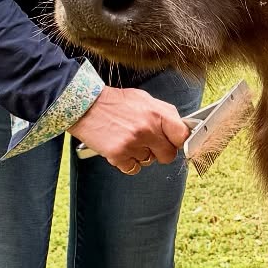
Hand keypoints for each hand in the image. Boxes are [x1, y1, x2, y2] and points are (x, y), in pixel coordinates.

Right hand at [70, 86, 189, 175]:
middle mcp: (147, 129)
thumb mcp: (144, 99)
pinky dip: (128, 162)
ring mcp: (133, 144)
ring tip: (128, 140)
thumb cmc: (115, 103)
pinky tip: (121, 149)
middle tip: (150, 144)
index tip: (176, 143)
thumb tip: (180, 128)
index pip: (182, 136)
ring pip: (149, 161)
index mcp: (156, 113)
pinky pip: (133, 168)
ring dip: (141, 154)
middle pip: (168, 155)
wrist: (85, 105)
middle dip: (161, 152)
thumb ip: (163, 114)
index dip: (180, 141)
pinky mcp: (118, 155)